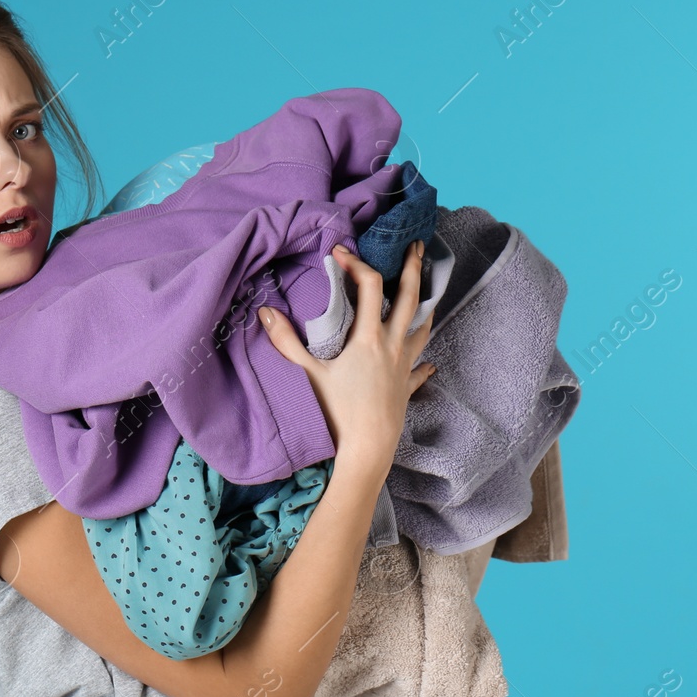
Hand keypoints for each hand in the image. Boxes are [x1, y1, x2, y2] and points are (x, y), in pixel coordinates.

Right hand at [258, 239, 436, 479]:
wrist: (367, 451)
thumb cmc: (337, 412)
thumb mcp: (307, 374)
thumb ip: (285, 341)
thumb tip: (265, 312)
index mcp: (369, 338)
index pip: (369, 287)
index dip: (357, 264)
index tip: (342, 252)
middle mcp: (392, 347)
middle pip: (410, 299)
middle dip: (414, 269)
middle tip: (417, 246)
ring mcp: (404, 367)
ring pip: (423, 328)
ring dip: (426, 305)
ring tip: (431, 290)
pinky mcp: (406, 389)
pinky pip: (420, 370)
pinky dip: (424, 362)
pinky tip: (429, 363)